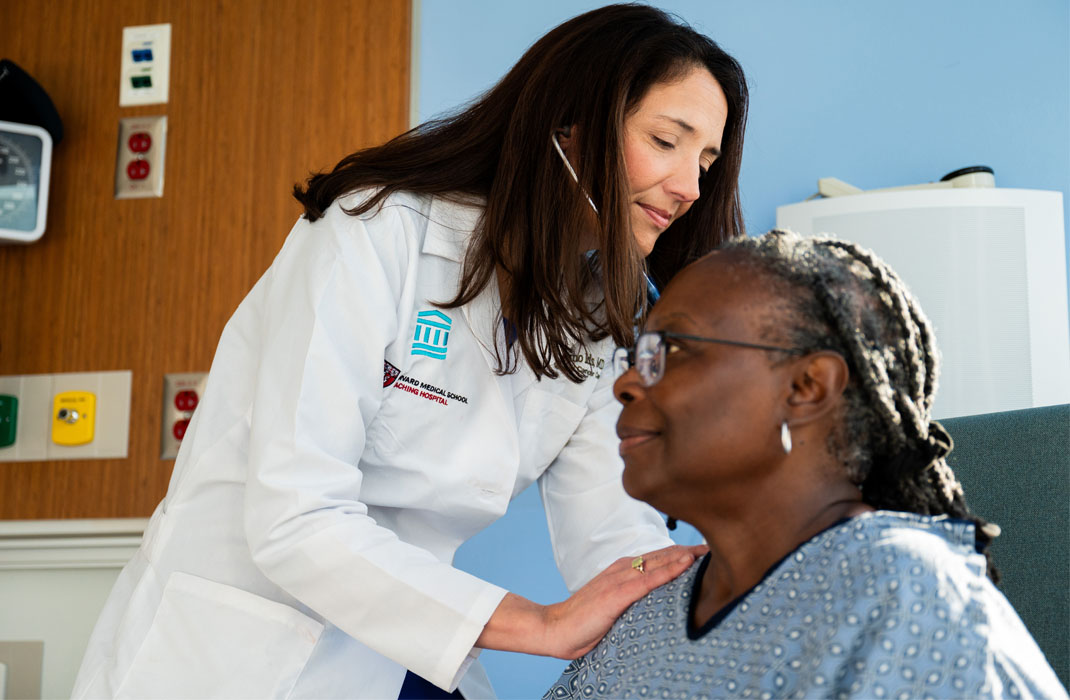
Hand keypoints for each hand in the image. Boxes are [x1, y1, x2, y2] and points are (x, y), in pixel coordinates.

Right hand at [476, 544, 705, 658]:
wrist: (556, 628)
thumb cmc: (585, 621)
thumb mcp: (615, 605)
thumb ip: (634, 597)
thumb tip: (659, 600)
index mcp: (623, 570)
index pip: (659, 557)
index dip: (683, 553)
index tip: (706, 552)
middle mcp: (623, 569)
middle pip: (663, 555)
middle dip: (690, 551)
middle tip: (716, 546)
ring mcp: (620, 579)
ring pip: (659, 562)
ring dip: (685, 555)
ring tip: (709, 551)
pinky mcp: (617, 593)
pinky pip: (648, 579)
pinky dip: (669, 570)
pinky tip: (685, 564)